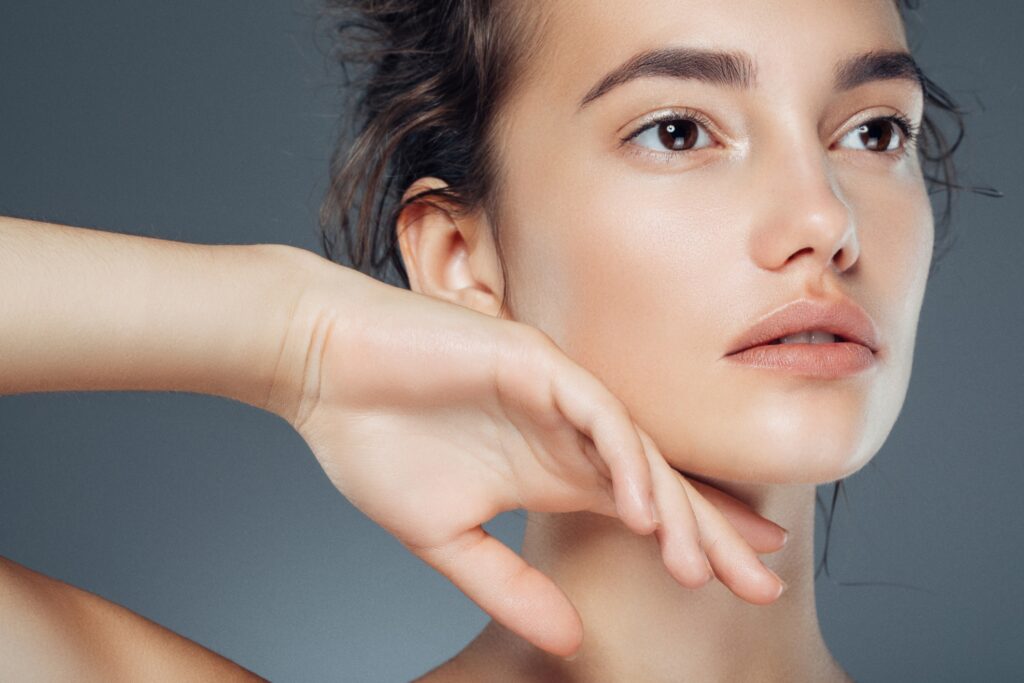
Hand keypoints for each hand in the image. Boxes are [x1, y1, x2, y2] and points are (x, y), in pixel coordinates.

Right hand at [273, 266, 787, 658]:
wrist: (319, 370)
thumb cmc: (373, 441)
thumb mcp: (445, 539)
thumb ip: (509, 587)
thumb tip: (570, 641)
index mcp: (550, 469)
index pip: (642, 506)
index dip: (696, 539)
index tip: (746, 579)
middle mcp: (566, 432)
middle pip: (658, 484)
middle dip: (711, 533)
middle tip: (764, 580)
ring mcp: (555, 394)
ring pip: (636, 452)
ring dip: (671, 508)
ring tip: (699, 566)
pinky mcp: (534, 362)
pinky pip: (594, 414)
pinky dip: (621, 458)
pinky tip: (641, 507)